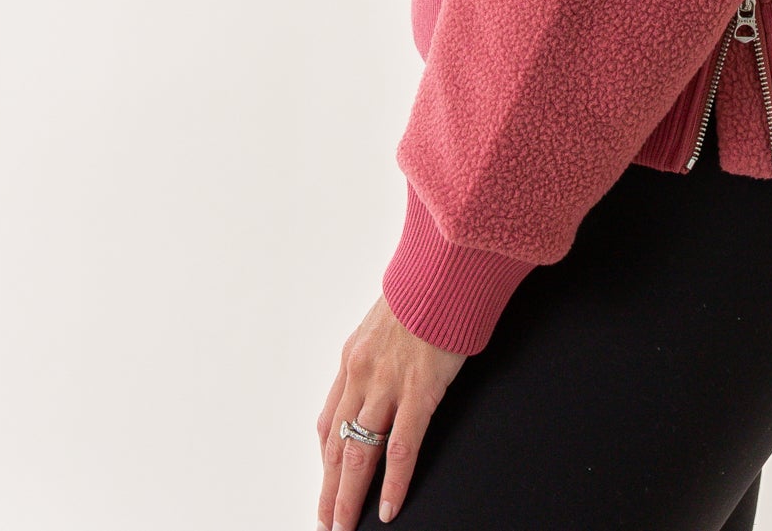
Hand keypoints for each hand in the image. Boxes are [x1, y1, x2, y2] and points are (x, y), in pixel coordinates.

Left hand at [316, 295, 465, 527]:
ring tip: (344, 527)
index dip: (326, 460)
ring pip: (359, 453)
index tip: (325, 483)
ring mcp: (388, 384)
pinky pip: (400, 447)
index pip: (330, 421)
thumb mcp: (388, 320)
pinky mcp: (419, 389)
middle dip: (329, 489)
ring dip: (348, 496)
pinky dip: (392, 482)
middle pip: (336, 444)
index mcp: (354, 358)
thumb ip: (379, 352)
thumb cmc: (425, 289)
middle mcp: (361, 374)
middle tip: (326, 522)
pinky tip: (388, 507)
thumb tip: (382, 372)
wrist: (446, 267)